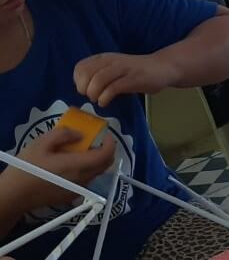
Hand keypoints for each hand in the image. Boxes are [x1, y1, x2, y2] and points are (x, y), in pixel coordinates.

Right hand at [0, 128, 116, 211]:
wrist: (13, 195)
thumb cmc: (26, 168)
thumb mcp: (40, 144)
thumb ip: (63, 135)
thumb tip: (80, 135)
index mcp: (77, 166)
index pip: (105, 155)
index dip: (111, 143)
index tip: (106, 134)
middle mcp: (82, 180)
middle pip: (105, 165)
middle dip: (106, 151)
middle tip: (96, 141)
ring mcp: (78, 190)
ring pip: (97, 173)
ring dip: (96, 161)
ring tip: (82, 151)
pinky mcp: (71, 197)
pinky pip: (87, 181)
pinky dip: (87, 170)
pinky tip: (71, 164)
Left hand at [74, 53, 178, 107]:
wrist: (162, 67)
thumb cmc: (135, 71)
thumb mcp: (114, 69)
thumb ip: (99, 74)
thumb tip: (83, 89)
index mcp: (104, 58)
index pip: (80, 67)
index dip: (78, 81)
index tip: (85, 89)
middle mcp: (111, 61)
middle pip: (87, 74)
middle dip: (84, 89)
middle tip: (91, 96)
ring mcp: (123, 69)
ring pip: (98, 80)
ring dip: (94, 94)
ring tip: (98, 100)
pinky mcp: (133, 79)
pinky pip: (113, 88)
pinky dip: (105, 98)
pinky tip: (106, 102)